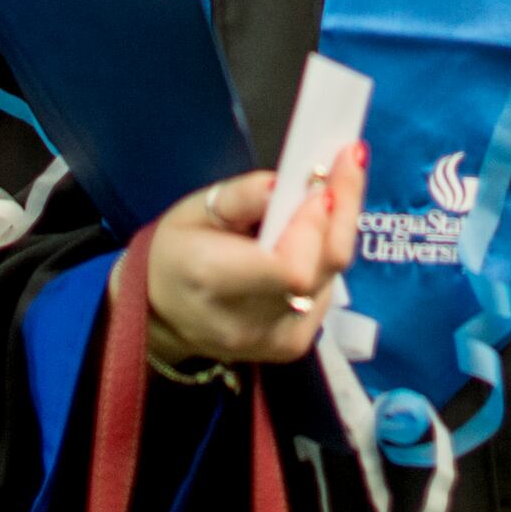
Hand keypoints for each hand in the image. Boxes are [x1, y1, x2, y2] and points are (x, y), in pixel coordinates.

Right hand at [140, 145, 364, 369]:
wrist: (163, 311)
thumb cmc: (177, 252)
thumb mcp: (193, 209)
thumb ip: (242, 196)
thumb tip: (286, 184)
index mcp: (211, 280)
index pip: (289, 266)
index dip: (313, 225)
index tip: (320, 184)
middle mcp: (246, 322)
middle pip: (319, 270)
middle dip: (340, 214)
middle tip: (347, 165)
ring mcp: (273, 341)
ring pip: (330, 280)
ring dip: (336, 232)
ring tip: (329, 195)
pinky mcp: (291, 346)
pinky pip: (325, 294)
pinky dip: (325, 260)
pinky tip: (312, 237)